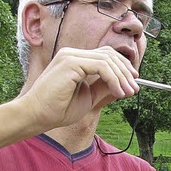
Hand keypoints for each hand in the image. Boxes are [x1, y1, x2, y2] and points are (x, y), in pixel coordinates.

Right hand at [20, 46, 138, 129]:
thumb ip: (104, 86)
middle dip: (125, 72)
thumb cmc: (58, 109)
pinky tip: (118, 92)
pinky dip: (113, 79)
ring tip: (128, 93)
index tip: (132, 83)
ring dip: (122, 77)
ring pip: (107, 59)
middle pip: (109, 54)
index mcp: (75, 60)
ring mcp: (70, 56)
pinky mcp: (70, 62)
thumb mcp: (89, 96)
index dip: (122, 67)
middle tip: (134, 89)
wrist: (36, 116)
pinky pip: (101, 66)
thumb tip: (125, 83)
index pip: (105, 55)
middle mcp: (72, 54)